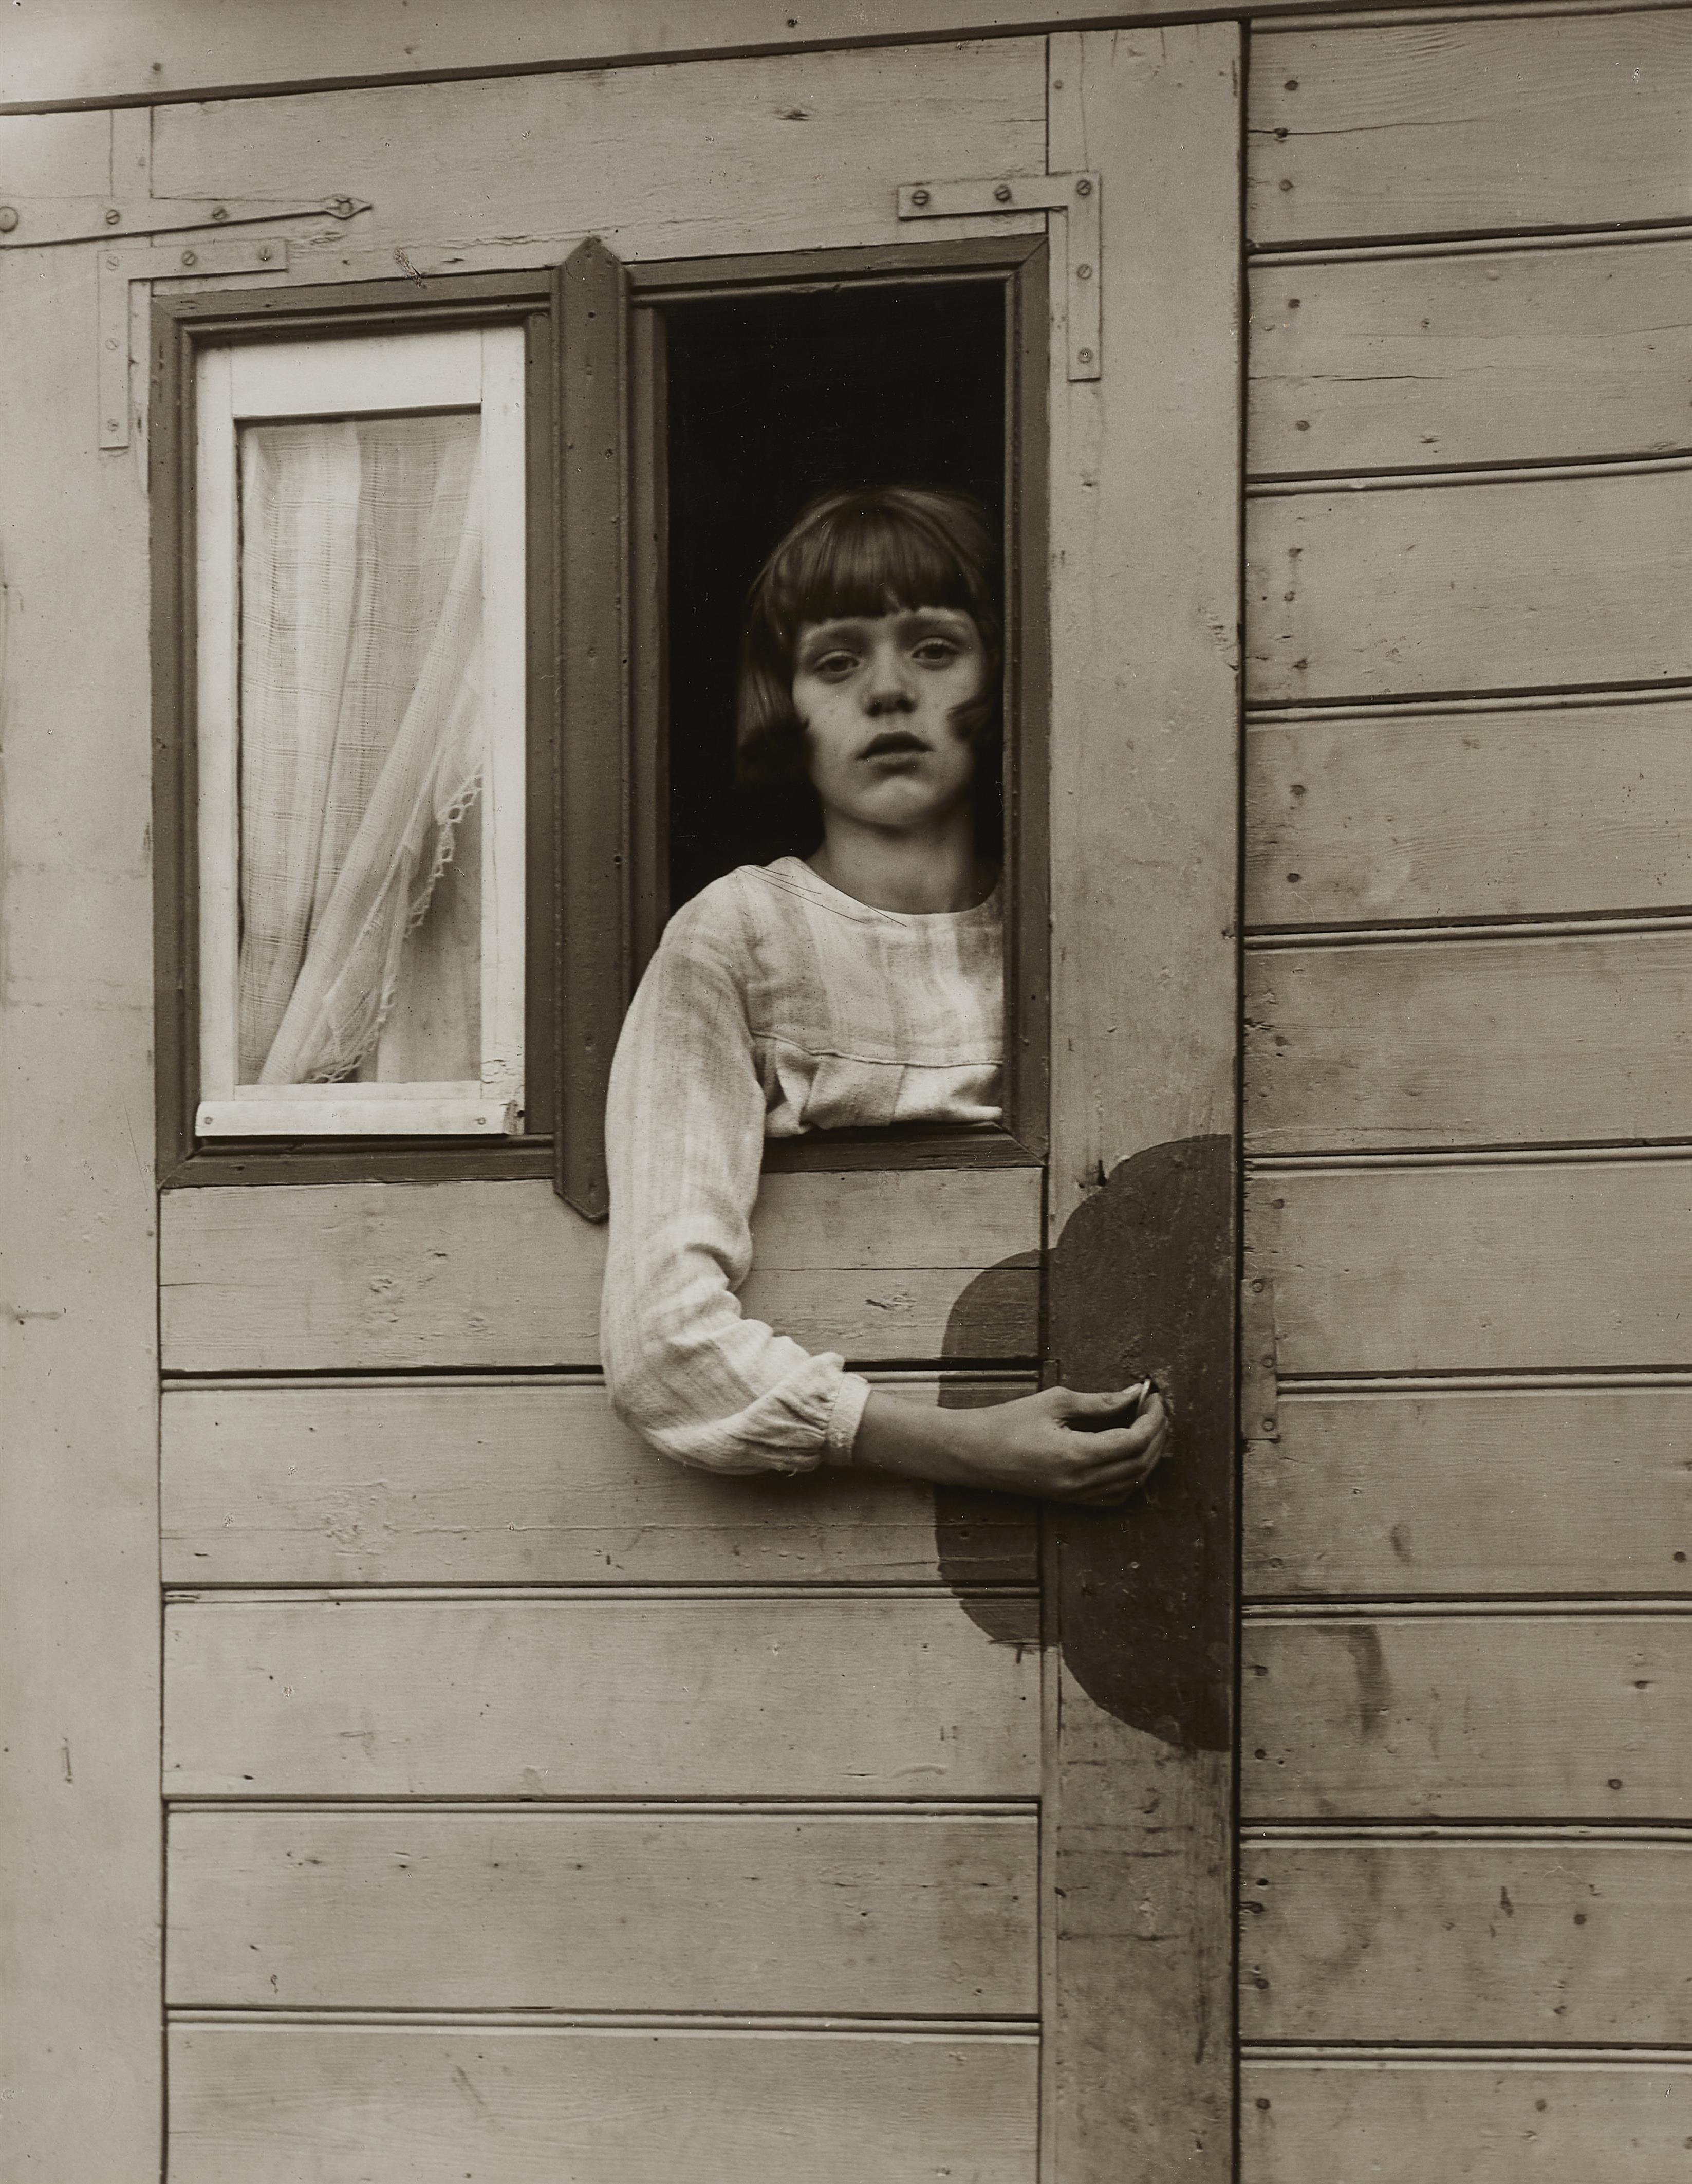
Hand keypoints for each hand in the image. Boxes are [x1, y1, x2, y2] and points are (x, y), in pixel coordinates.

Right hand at [856, 1382, 1170, 1504]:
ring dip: (1148, 1454)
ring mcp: (1077, 1496)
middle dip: (1156, 1433)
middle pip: (1140, 1463)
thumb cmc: (1007, 1422)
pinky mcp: (1071, 1501)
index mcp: (1076, 1456)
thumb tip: (1133, 1394)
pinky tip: (1131, 1454)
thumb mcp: (1054, 1402)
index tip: (1154, 1396)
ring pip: (1133, 1482)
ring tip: (1148, 1426)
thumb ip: (1099, 1402)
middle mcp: (1081, 1482)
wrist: (973, 1453)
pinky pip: (1116, 1496)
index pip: (1134, 1441)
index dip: (1152, 1418)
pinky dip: (1132, 1476)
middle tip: (1156, 1407)